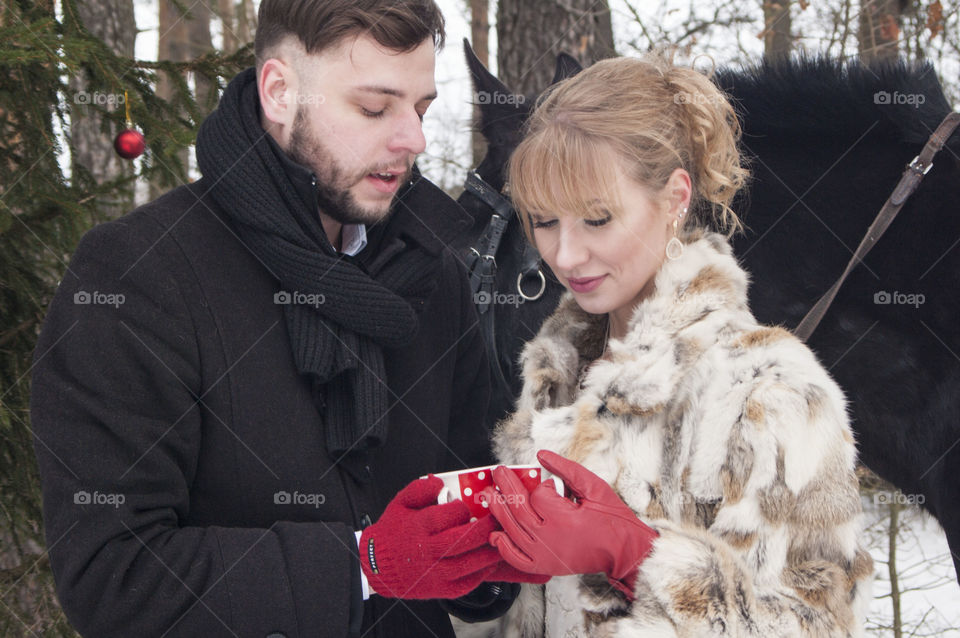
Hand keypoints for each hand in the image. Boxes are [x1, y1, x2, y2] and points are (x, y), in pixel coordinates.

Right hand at [360, 475, 501, 598]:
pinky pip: (465, 583)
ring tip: (502, 541)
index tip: (467, 507)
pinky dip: (481, 574)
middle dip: (486, 528)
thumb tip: (439, 482)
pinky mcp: (439, 589)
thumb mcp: (399, 504)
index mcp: (419, 527)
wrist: (376, 566)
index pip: (449, 515)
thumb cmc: (392, 532)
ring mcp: (434, 572)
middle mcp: (428, 550)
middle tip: (500, 519)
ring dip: (489, 552)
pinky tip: (489, 563)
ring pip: (468, 563)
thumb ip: (419, 489)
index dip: (463, 509)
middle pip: (463, 539)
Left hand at [484, 450, 656, 596]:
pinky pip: (518, 559)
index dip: (543, 487)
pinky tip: (496, 535)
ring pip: (513, 532)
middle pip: (519, 510)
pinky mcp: (545, 567)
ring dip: (499, 512)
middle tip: (498, 473)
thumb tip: (542, 454)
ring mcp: (545, 555)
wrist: (625, 552)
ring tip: (489, 495)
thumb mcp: (594, 487)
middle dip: (506, 488)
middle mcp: (550, 538)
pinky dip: (504, 548)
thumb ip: (566, 469)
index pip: (539, 496)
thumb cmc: (613, 520)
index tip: (553, 486)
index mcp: (564, 519)